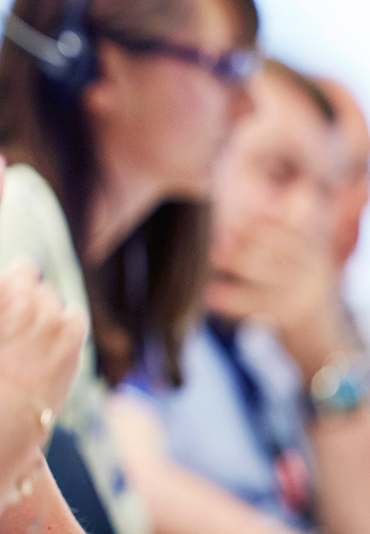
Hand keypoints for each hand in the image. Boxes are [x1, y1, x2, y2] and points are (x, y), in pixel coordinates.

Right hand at [0, 155, 85, 422]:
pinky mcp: (70, 330)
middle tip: (5, 333)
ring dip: (37, 315)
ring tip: (22, 358)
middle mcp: (9, 287)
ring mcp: (41, 307)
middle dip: (16, 291)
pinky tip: (43, 365)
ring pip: (44, 297)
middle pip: (21, 271)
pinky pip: (68, 319)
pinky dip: (59, 336)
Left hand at [207, 217, 347, 379]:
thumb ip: (292, 230)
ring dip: (236, 265)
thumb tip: (293, 191)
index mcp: (315, 251)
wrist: (325, 342)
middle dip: (243, 245)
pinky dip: (232, 300)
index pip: (285, 233)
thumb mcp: (303, 261)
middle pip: (274, 251)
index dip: (256, 228)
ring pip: (266, 274)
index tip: (230, 224)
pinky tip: (209, 296)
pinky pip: (258, 304)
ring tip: (210, 259)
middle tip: (213, 240)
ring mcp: (307, 293)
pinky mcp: (294, 316)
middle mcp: (315, 269)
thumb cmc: (301, 294)